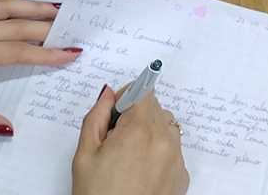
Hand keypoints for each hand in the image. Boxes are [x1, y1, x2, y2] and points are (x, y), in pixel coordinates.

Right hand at [72, 87, 188, 194]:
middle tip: (116, 139)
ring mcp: (176, 159)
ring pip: (166, 127)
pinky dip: (159, 153)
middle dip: (136, 116)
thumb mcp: (85, 155)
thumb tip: (108, 95)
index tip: (117, 108)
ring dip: (150, 132)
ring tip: (129, 158)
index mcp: (139, 131)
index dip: (128, 95)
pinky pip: (173, 150)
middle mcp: (164, 141)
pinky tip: (140, 172)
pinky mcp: (182, 175)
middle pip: (155, 108)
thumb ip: (96, 117)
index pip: (144, 91)